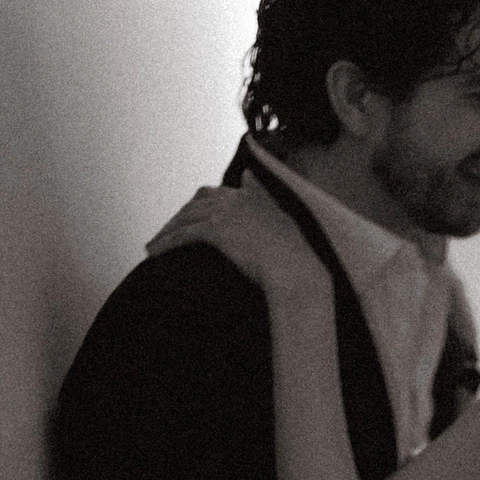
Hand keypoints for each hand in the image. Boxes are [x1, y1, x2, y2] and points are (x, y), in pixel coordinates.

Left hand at [145, 171, 319, 294]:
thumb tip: (254, 184)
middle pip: (199, 201)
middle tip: (168, 230)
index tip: (194, 214)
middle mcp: (238, 198)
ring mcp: (227, 212)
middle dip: (181, 214)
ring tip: (154, 244)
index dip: (204, 203)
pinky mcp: (217, 230)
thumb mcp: (292, 231)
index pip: (221, 193)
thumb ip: (274, 211)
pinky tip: (154, 252)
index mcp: (256, 196)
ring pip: (187, 217)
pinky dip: (166, 242)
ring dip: (168, 229)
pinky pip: (183, 234)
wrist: (299, 270)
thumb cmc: (301, 261)